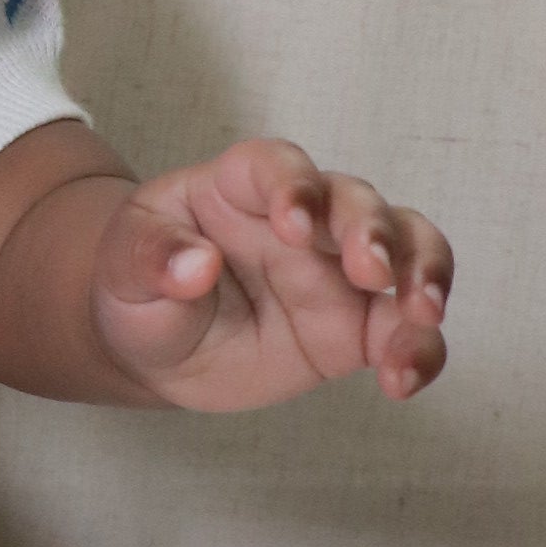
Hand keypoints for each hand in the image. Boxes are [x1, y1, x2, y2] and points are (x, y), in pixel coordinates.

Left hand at [90, 139, 451, 412]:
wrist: (156, 348)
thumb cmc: (140, 285)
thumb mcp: (122, 268)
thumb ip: (151, 258)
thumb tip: (195, 264)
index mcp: (241, 186)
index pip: (278, 166)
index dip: (294, 186)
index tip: (294, 224)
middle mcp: (304, 218)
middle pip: (356, 202)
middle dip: (372, 230)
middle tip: (370, 270)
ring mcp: (339, 270)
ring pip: (407, 248)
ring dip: (423, 272)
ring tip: (422, 313)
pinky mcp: (358, 326)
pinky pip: (406, 330)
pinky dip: (419, 349)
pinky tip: (404, 380)